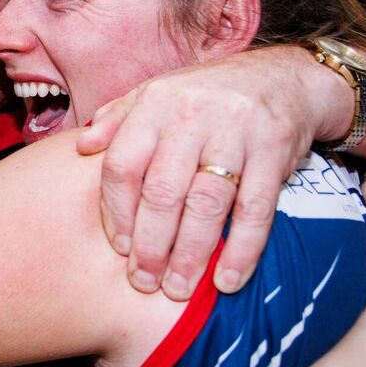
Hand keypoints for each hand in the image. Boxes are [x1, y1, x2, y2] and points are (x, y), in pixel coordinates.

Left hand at [76, 46, 351, 298]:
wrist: (284, 76)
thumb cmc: (207, 96)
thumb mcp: (157, 93)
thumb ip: (118, 119)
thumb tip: (81, 146)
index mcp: (155, 104)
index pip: (123, 164)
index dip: (116, 211)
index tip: (119, 249)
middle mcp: (191, 116)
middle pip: (162, 191)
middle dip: (150, 244)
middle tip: (144, 282)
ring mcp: (235, 133)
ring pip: (206, 203)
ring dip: (190, 254)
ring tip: (178, 289)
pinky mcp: (274, 152)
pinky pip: (255, 209)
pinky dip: (242, 249)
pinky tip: (227, 280)